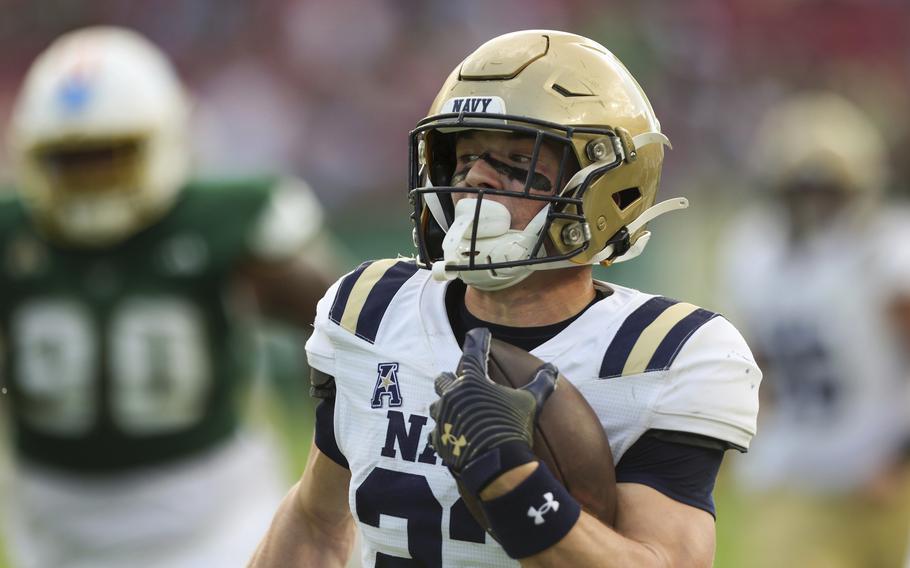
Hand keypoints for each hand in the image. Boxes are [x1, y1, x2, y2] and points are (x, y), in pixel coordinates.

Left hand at [429, 327, 557, 494]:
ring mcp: (443, 417)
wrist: (497, 466)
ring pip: (437, 404)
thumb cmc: (513, 428)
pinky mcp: (438, 440)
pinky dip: (444, 432)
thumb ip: (541, 382)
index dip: (478, 339)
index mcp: (472, 380)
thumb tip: (552, 368)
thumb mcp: (530, 402)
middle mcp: (452, 394)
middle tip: (463, 382)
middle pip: (444, 378)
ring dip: (445, 404)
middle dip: (452, 378)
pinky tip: (453, 435)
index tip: (478, 333)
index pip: (473, 350)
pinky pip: (436, 432)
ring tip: (456, 409)